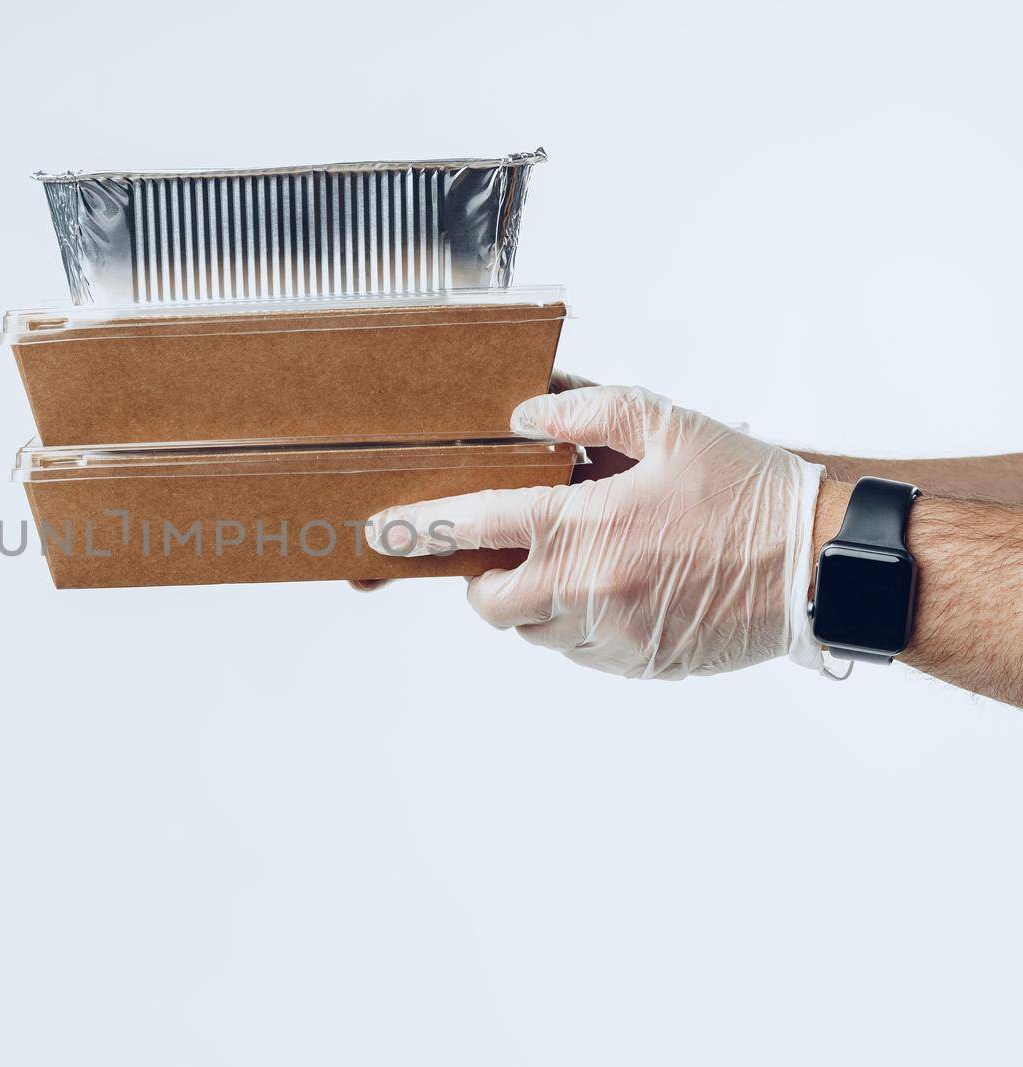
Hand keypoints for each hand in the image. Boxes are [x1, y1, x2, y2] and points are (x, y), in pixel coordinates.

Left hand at [365, 386, 824, 677]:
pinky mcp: (637, 664)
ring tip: (568, 560)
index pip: (477, 528)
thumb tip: (526, 418)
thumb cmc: (748, 488)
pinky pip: (576, 650)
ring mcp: (612, 636)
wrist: (820, 565)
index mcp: (588, 527)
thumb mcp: (668, 425)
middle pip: (489, 600)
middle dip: (479, 576)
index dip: (422, 529)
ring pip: (531, 629)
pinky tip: (610, 588)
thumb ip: (590, 413)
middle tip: (501, 548)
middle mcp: (589, 590)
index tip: (381, 533)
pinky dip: (572, 622)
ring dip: (529, 599)